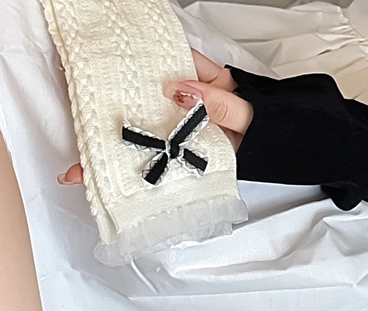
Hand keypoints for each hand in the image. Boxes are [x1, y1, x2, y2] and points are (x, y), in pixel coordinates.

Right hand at [58, 49, 252, 184]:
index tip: (104, 71)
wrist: (287, 154)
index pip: (165, 67)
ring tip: (80, 170)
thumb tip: (179, 89)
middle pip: (141, 109)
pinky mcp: (181, 161)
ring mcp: (180, 136)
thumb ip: (217, 102)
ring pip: (139, 142)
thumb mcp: (246, 110)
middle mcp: (185, 108)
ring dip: (109, 156)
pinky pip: (152, 167)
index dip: (135, 68)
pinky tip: (106, 186)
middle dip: (107, 120)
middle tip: (79, 126)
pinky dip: (129, 178)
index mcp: (203, 83)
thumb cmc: (270, 126)